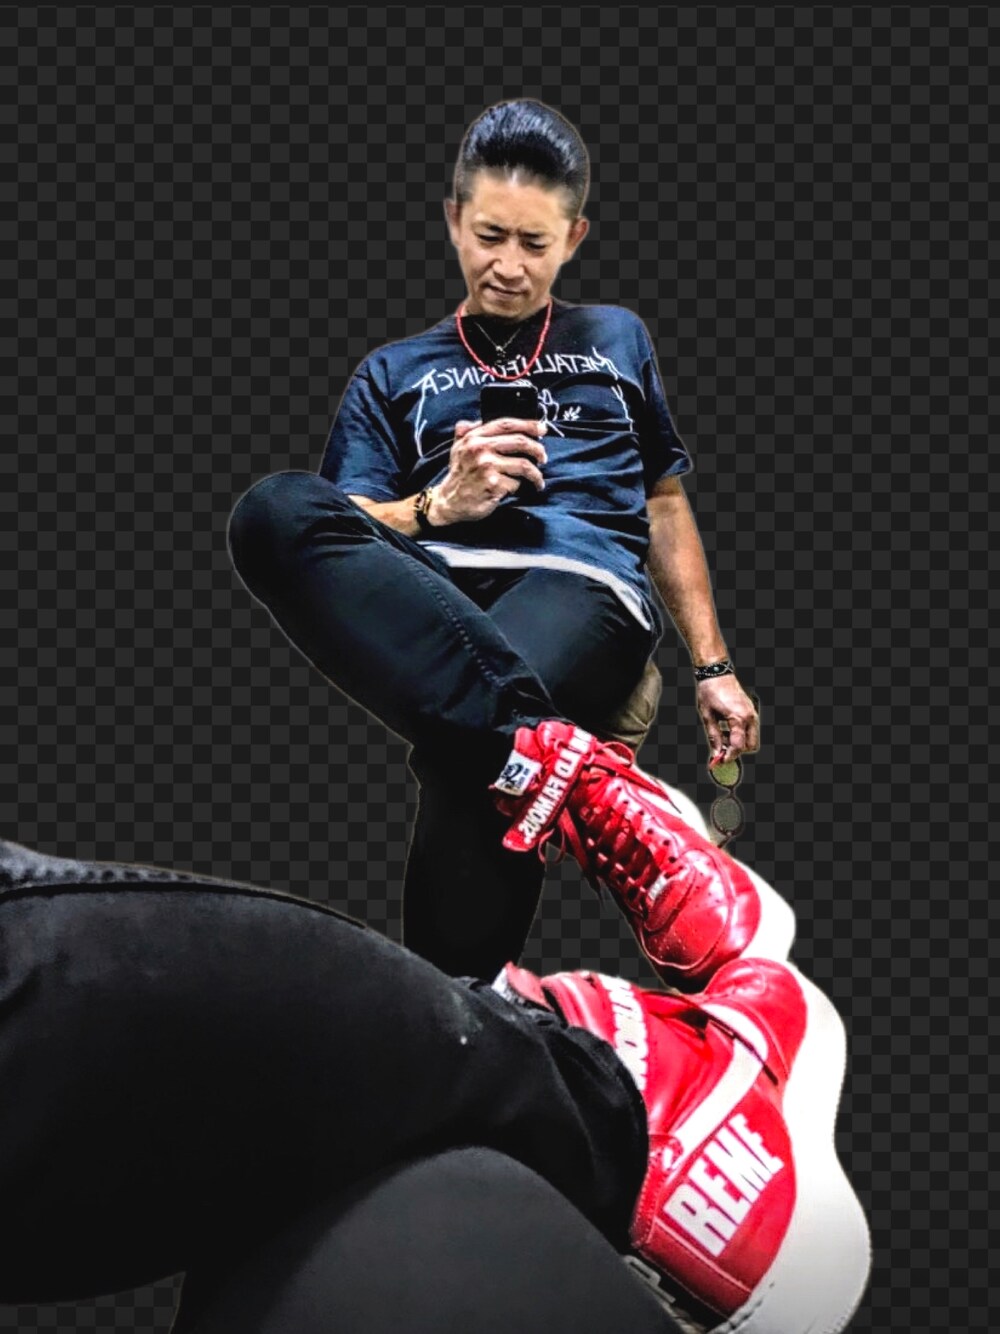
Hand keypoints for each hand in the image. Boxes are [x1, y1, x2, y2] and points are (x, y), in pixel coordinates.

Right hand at [430, 417, 546, 524]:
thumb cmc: (459, 474)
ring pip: (524, 465)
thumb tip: (479, 418)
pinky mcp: (493, 485)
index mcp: (474, 437)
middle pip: (520, 442)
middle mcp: (480, 449)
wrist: (449, 502)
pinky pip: (516, 483)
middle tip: (543, 457)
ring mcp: (487, 467)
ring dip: (535, 474)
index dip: (528, 424)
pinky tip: (515, 490)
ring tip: (537, 480)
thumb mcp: (458, 448)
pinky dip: (518, 488)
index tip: (542, 428)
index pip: (506, 424)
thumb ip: (467, 431)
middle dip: (538, 450)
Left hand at [696, 674, 759, 764]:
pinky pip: (750, 729)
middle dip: (737, 751)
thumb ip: (714, 737)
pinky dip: (741, 734)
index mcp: (738, 718)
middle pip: (751, 746)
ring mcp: (752, 713)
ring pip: (752, 738)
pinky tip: (727, 729)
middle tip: (722, 748)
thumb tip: (716, 753)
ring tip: (723, 736)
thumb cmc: (710, 691)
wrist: (716, 672)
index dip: (729, 756)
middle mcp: (749, 717)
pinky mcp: (751, 711)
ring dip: (739, 742)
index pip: (738, 746)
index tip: (720, 760)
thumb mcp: (708, 716)